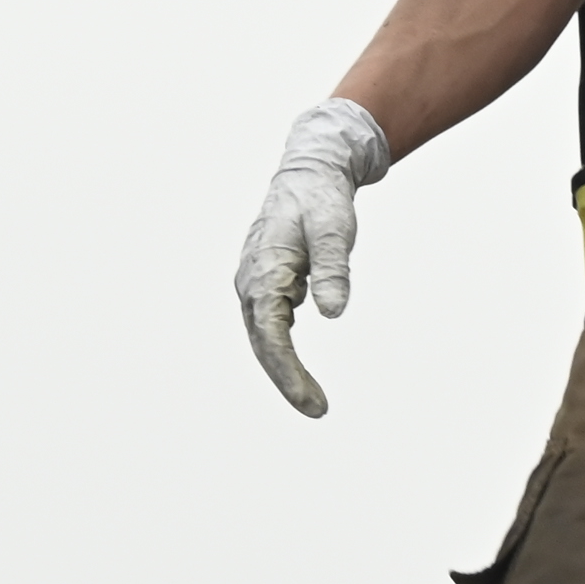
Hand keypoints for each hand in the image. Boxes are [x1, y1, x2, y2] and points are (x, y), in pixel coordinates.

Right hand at [238, 99, 387, 417]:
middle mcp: (250, 281)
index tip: (312, 402)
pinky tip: (300, 370)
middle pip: (263, 344)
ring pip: (265, 338)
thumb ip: (333, 270)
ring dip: (285, 369)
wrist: (309, 173)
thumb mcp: (334, 230)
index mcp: (263, 271)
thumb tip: (333, 313)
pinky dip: (284, 350)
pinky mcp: (266, 284)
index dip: (289, 373)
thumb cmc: (322, 200)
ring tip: (313, 400)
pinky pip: (271, 325)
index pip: (271, 336)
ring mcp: (255, 283)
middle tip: (318, 410)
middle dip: (287, 380)